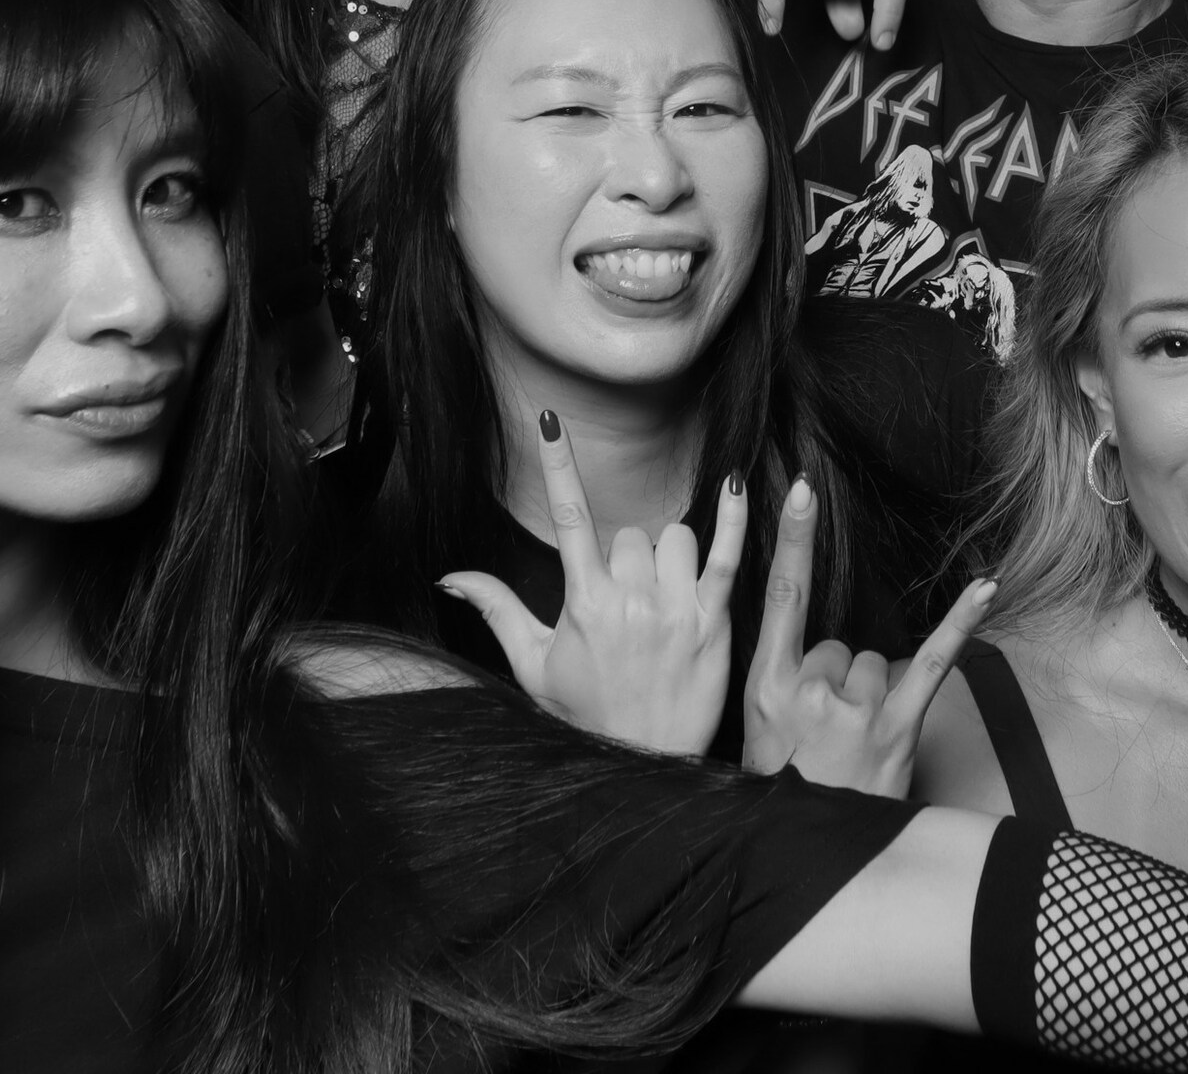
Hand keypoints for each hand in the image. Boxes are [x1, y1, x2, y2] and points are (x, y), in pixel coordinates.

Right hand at [441, 410, 746, 756]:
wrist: (644, 766)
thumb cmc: (586, 716)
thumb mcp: (533, 665)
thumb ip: (497, 610)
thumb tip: (450, 576)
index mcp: (584, 603)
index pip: (569, 516)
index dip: (557, 465)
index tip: (551, 421)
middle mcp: (632, 599)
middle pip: (628, 535)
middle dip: (624, 558)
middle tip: (623, 610)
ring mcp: (677, 609)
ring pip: (674, 537)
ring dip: (667, 555)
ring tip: (661, 598)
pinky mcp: (715, 621)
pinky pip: (728, 555)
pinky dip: (734, 517)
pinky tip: (737, 483)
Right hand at [741, 476, 991, 794]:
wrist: (805, 865)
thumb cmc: (781, 798)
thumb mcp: (756, 739)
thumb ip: (781, 688)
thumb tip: (816, 659)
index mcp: (765, 687)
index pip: (781, 595)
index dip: (792, 538)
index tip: (802, 489)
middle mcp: (810, 690)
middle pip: (840, 646)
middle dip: (839, 682)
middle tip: (826, 739)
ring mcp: (856, 710)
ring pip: (877, 663)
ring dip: (873, 696)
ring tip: (854, 749)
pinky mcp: (898, 730)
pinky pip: (933, 664)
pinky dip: (960, 624)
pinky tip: (987, 587)